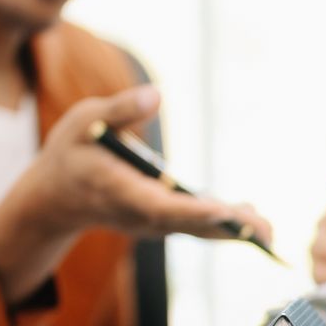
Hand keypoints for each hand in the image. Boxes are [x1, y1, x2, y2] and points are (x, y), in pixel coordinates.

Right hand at [0, 85, 273, 302]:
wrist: (55, 197)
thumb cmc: (71, 153)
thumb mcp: (84, 121)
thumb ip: (119, 110)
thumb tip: (155, 94)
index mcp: (120, 191)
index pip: (158, 205)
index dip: (190, 210)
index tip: (221, 210)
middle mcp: (139, 215)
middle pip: (187, 225)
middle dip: (225, 227)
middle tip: (264, 230)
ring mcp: (151, 224)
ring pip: (196, 231)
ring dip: (233, 232)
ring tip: (270, 232)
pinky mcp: (161, 223)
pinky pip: (196, 228)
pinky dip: (224, 227)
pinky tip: (254, 224)